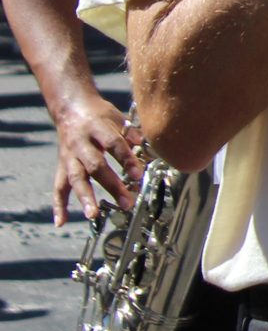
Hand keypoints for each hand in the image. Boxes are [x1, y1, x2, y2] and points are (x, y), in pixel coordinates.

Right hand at [53, 90, 140, 225]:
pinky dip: (58, 206)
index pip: (113, 144)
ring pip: (75, 178)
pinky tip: (61, 222)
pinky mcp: (61, 166)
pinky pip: (58, 187)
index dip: (126, 159)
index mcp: (97, 127)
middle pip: (95, 165)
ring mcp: (69, 156)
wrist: (71, 108)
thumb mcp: (118, 118)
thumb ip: (131, 134)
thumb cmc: (100, 115)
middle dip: (111, 185)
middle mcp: (80, 143)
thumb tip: (145, 148)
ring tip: (93, 215)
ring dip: (85, 198)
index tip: (139, 174)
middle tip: (126, 202)